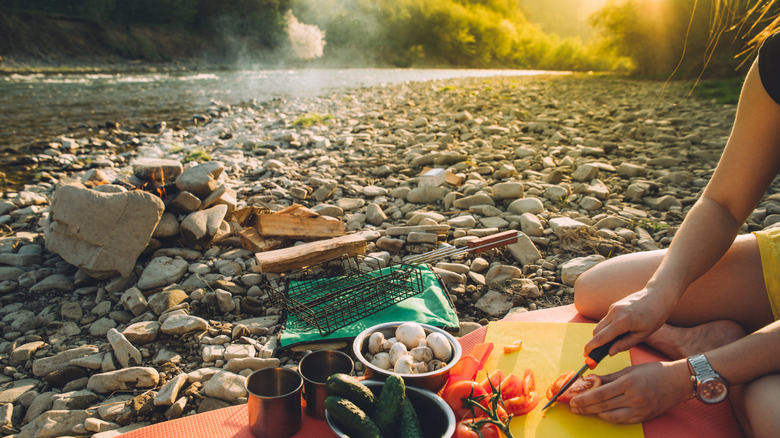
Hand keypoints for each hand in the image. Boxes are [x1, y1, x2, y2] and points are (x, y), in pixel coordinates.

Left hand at [568, 360, 691, 423]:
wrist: (677, 382)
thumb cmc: (653, 372)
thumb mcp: (629, 370)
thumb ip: (609, 377)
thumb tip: (590, 381)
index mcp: (628, 383)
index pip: (599, 394)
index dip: (584, 398)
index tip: (573, 400)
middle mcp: (633, 398)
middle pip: (602, 406)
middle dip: (585, 408)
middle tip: (573, 408)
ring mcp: (639, 410)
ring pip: (610, 416)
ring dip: (595, 414)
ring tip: (584, 410)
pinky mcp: (643, 417)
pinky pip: (622, 420)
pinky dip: (609, 417)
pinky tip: (601, 414)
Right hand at [585, 287, 675, 356]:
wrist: (657, 296)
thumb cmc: (654, 316)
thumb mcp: (642, 335)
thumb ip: (624, 344)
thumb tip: (610, 352)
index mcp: (622, 322)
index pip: (601, 337)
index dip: (591, 347)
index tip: (586, 356)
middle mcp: (614, 313)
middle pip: (596, 331)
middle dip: (594, 343)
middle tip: (596, 354)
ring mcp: (613, 308)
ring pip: (600, 325)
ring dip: (601, 335)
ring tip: (609, 345)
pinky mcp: (614, 306)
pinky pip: (606, 320)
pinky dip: (607, 328)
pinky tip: (617, 333)